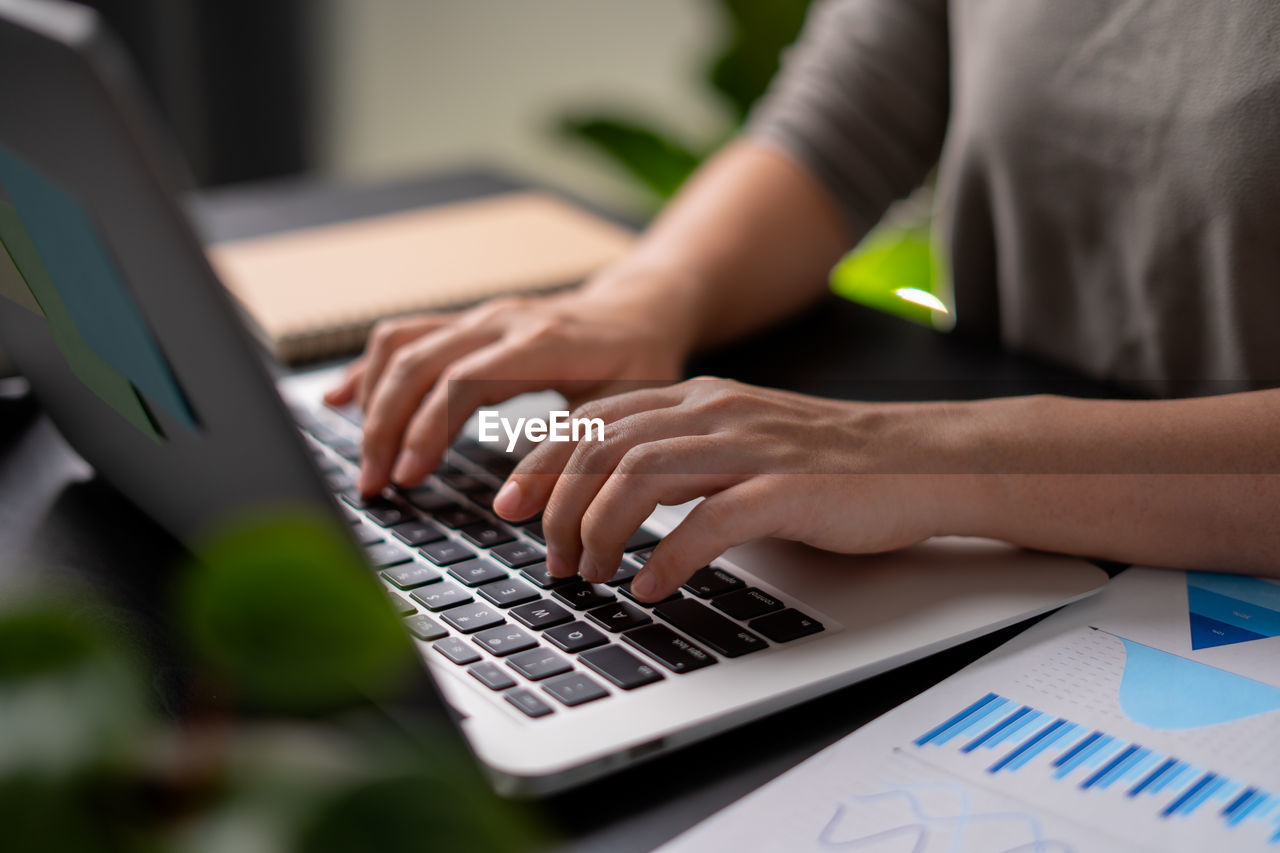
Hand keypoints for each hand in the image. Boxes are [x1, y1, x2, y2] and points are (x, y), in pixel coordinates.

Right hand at [324, 282, 691, 494]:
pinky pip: (403, 336)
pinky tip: (340, 400)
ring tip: (366, 461)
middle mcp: (501, 321)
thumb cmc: (637, 363)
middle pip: (418, 364)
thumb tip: (518, 501)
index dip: (427, 428)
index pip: (462, 380)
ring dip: (373, 403)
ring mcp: (479, 316)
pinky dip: (368, 369)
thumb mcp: (624, 408)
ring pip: (401, 346)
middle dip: (386, 427)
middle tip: (375, 485)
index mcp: (541, 342)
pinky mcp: (466, 322)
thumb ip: (576, 446)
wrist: (639, 310)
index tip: (409, 478)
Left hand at [491, 378, 967, 600]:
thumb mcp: (741, 442)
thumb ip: (681, 455)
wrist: (925, 461)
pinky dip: (669, 558)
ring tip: (592, 575)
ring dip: (601, 532)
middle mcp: (715, 411)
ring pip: (640, 476)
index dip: (540, 460)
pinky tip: (652, 587)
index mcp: (698, 397)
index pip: (594, 418)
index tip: (510, 504)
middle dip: (558, 505)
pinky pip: (709, 522)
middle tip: (550, 557)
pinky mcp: (788, 488)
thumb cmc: (832, 466)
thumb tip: (612, 498)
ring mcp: (751, 446)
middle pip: (602, 446)